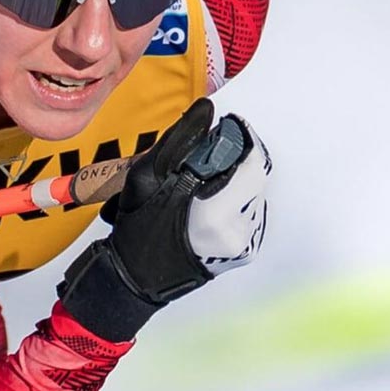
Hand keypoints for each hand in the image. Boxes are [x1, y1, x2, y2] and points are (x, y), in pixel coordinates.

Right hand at [56, 98, 270, 341]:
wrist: (135, 279)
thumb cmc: (136, 230)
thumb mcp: (147, 178)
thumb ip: (180, 141)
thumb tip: (206, 111)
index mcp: (215, 215)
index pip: (253, 162)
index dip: (242, 141)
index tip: (226, 130)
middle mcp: (238, 232)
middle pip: (255, 176)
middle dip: (232, 162)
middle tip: (201, 163)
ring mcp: (244, 245)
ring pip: (253, 193)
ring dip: (232, 181)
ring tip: (197, 189)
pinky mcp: (244, 251)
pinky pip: (247, 212)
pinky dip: (231, 201)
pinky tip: (203, 206)